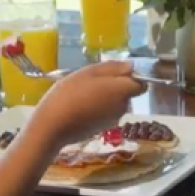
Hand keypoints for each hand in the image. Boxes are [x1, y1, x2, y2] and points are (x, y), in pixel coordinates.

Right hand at [28, 63, 146, 146]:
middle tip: (92, 81)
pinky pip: (106, 113)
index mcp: (122, 90)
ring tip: (83, 93)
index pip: (141, 84)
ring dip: (105, 97)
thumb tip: (131, 67)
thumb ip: (112, 68)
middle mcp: (123, 107)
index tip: (115, 73)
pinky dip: (99, 108)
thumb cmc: (70, 93)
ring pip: (116, 103)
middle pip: (127, 93)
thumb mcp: (88, 72)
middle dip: (115, 86)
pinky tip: (81, 106)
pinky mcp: (103, 129)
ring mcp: (114, 120)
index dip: (132, 78)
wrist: (53, 125)